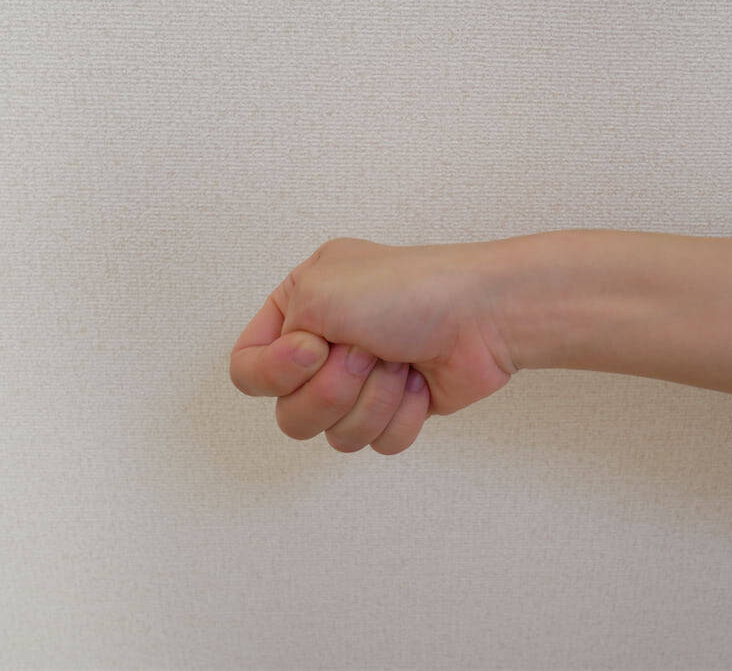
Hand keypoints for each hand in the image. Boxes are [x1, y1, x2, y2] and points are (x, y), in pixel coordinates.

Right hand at [229, 236, 518, 452]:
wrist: (483, 315)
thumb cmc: (411, 290)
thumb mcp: (318, 290)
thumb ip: (277, 338)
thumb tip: (300, 377)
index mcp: (298, 307)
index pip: (248, 370)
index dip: (276, 373)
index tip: (315, 350)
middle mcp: (325, 346)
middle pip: (291, 413)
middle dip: (335, 388)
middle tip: (368, 352)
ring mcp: (361, 382)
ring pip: (334, 434)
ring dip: (372, 400)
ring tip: (399, 363)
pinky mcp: (395, 409)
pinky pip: (376, 443)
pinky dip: (401, 414)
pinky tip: (420, 381)